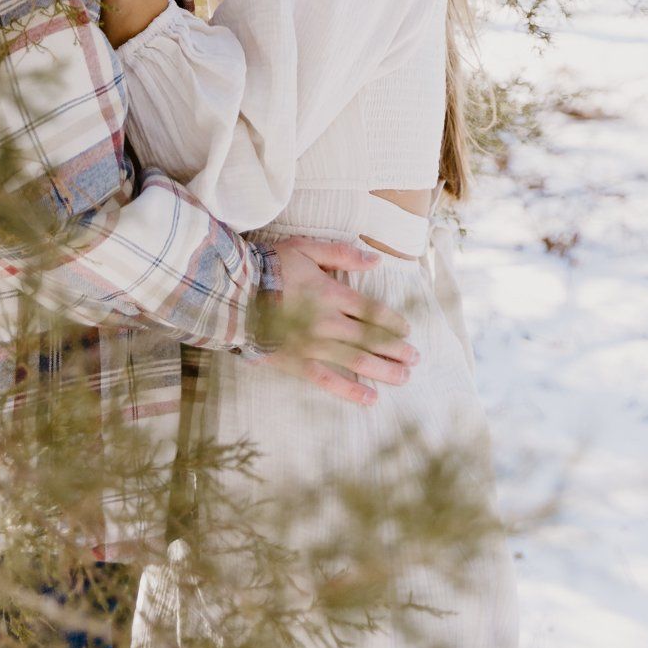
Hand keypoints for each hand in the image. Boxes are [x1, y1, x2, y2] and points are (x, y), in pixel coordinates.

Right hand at [264, 238, 417, 406]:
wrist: (232, 294)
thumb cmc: (269, 266)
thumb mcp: (306, 248)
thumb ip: (341, 253)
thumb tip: (376, 259)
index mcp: (330, 292)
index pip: (371, 310)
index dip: (392, 322)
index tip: (407, 330)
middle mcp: (327, 322)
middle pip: (370, 338)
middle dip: (396, 349)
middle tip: (415, 358)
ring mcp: (313, 345)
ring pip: (356, 360)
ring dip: (383, 370)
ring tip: (404, 378)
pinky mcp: (297, 363)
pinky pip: (328, 381)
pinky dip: (351, 391)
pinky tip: (370, 399)